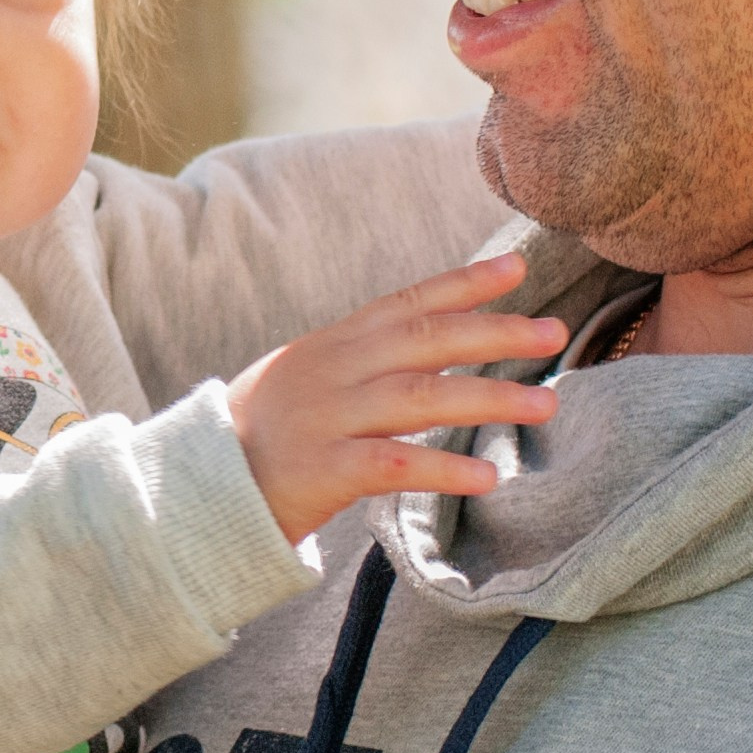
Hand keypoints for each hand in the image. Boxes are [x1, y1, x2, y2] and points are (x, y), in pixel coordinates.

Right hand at [228, 253, 566, 543]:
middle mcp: (335, 370)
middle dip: (495, 333)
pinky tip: (488, 476)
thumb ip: (364, 358)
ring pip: (421, 397)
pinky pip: (394, 463)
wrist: (199, 486)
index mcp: (335, 342)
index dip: (464, 283)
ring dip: (490, 397)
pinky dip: (443, 466)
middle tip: (553, 332)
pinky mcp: (324, 470)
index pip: (408, 301)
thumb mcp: (310, 376)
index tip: (519, 266)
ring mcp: (328, 418)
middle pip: (426, 341)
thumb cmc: (266, 433)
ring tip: (547, 404)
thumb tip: (434, 342)